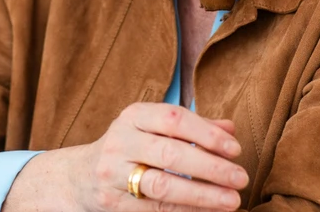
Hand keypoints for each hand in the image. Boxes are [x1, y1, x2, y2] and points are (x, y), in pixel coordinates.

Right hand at [68, 103, 247, 210]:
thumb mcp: (152, 129)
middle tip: (240, 178)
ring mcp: (112, 173)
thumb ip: (191, 128)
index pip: (173, 119)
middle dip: (210, 167)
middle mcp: (120, 141)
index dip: (206, 133)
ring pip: (161, 184)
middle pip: (169, 153)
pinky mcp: (112, 202)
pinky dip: (185, 211)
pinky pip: (154, 209)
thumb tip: (230, 130)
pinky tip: (208, 211)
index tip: (235, 149)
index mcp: (133, 117)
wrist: (78, 177)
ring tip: (231, 200)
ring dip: (202, 194)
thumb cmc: (129, 148)